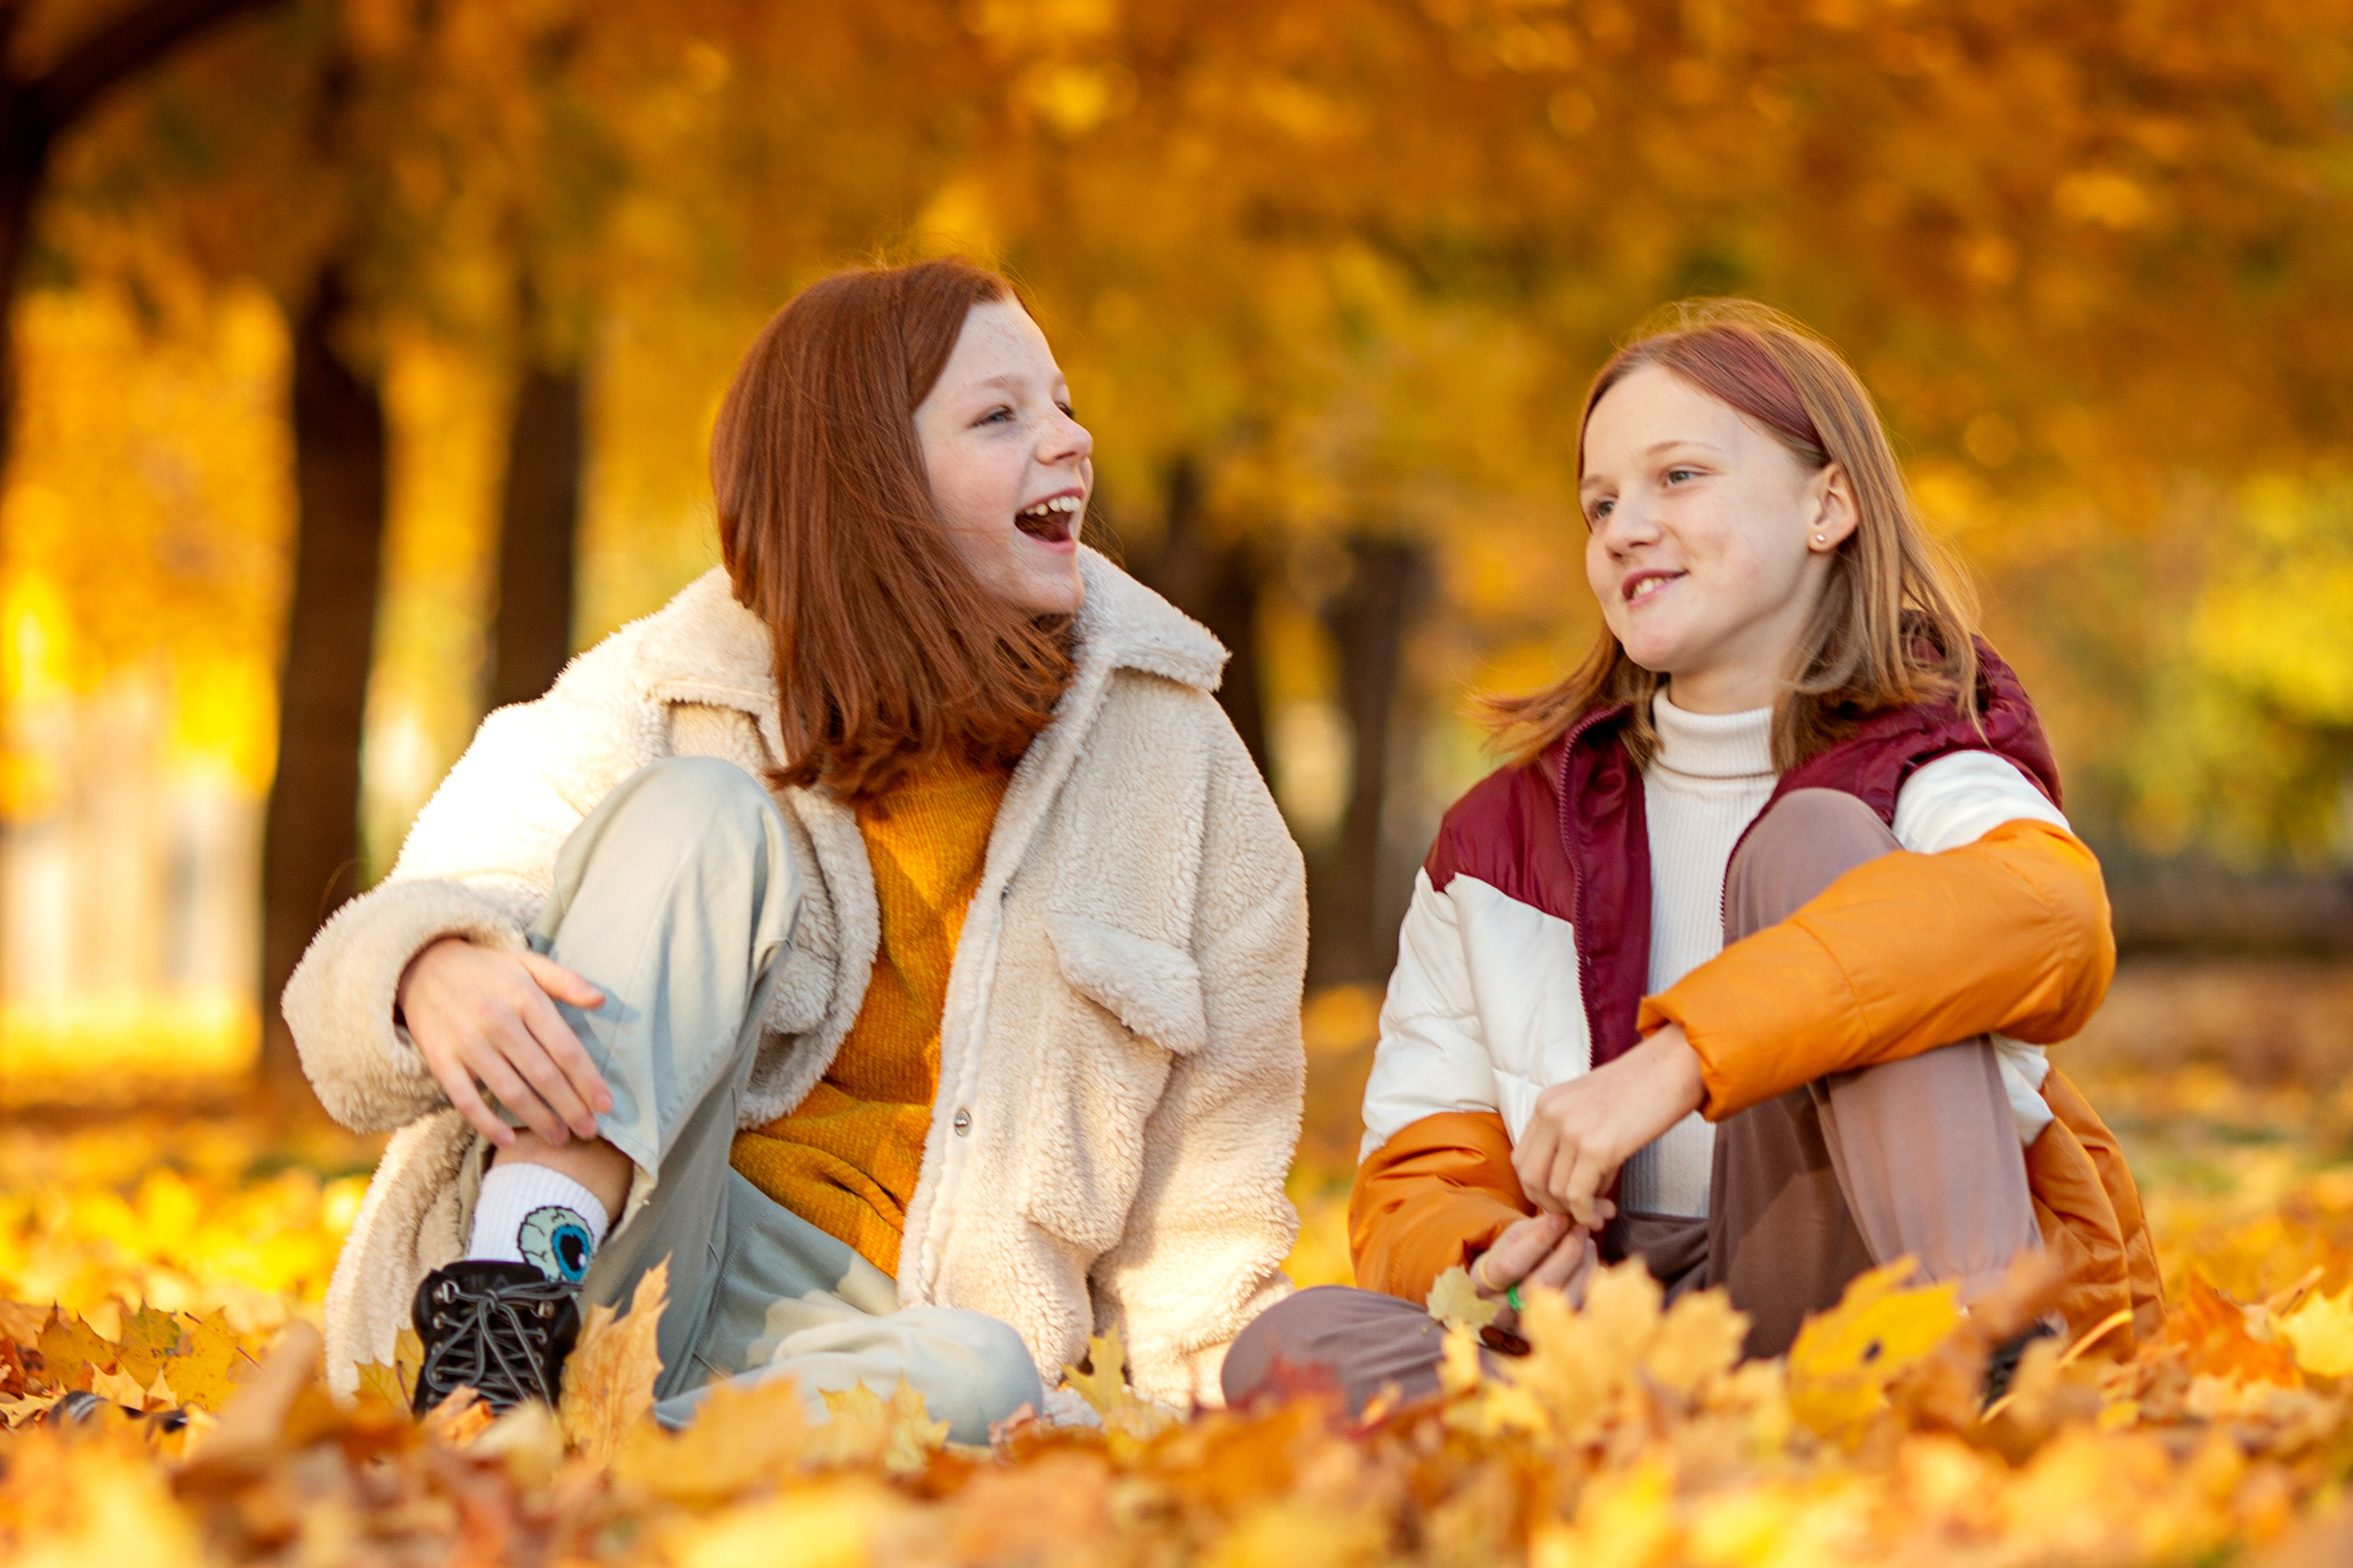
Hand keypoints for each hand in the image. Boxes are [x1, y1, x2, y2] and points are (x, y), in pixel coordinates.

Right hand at [397, 937, 612, 1148]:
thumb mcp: (528, 963)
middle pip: (543, 1075)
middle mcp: (498, 1022)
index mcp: (525, 998)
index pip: (565, 1048)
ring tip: (560, 1138)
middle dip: (570, 1107)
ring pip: (510, 1091)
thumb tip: (602, 999)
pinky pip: (466, 1100)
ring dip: (538, 1120)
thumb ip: (567, 981)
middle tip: (589, 1131)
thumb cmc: (486, 970)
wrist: (422, 966)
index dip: (588, 1080)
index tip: (606, 1105)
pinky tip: (509, 1139)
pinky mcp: (441, 1061)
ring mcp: (467, 1043)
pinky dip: (487, 1123)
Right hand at [1470, 1212, 1597, 1328]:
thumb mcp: (1510, 1240)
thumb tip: (1563, 1221)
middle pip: (1541, 1284)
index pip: (1511, 1265)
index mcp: (1483, 1285)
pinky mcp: (1554, 1333)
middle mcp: (1502, 1312)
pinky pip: (1580, 1309)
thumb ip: (1533, 1230)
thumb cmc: (1507, 1260)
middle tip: (1580, 1230)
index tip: (1560, 1220)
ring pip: (1565, 1299)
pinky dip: (1590, 1283)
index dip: (1538, 1241)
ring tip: (1586, 1244)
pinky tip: (1590, 1264)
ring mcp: (1529, 1327)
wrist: (1503, 1296)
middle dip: (1567, 1252)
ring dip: (1583, 1267)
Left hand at [1512, 1025, 1705, 1227]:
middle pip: (1529, 1177)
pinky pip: (1578, 1195)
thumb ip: (1574, 1145)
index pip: (1522, 1158)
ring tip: (1602, 1212)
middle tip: (1577, 1213)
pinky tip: (1603, 1213)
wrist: (1671, 1068)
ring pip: (1555, 1190)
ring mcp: (1571, 1130)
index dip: (1538, 1188)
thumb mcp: (1592, 1111)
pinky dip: (1586, 1213)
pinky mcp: (1596, 1148)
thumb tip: (1573, 1195)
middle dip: (1550, 1204)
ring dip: (1577, 1211)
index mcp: (1546, 1104)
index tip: (1562, 1201)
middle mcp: (1551, 1115)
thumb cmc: (1640, 1091)